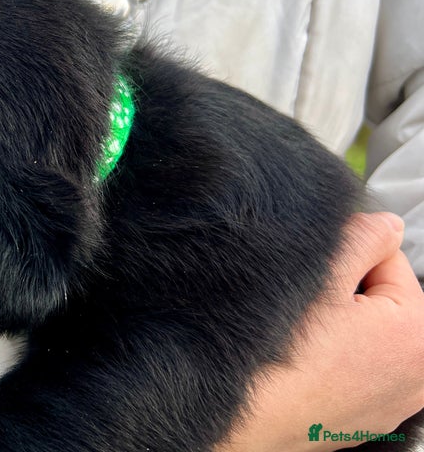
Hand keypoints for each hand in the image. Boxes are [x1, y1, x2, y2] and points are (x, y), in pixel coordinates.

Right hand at [218, 212, 423, 451]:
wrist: (239, 421)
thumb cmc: (279, 358)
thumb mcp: (320, 279)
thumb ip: (362, 238)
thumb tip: (384, 224)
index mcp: (418, 331)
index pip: (388, 257)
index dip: (344, 255)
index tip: (312, 270)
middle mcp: (417, 373)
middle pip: (381, 299)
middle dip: (347, 294)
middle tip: (304, 307)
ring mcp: (392, 403)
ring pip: (367, 336)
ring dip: (341, 328)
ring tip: (302, 336)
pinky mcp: (365, 421)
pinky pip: (355, 371)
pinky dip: (334, 362)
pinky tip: (303, 363)